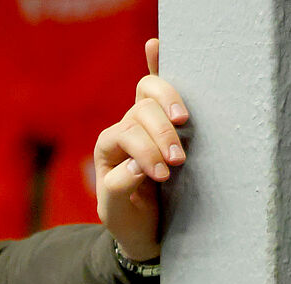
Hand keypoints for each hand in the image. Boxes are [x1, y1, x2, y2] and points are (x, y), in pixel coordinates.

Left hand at [94, 37, 188, 262]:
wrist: (145, 231)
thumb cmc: (129, 222)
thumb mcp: (116, 214)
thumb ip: (118, 189)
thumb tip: (139, 164)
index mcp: (107, 150)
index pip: (124, 134)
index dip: (144, 149)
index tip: (162, 174)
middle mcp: (124, 131)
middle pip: (140, 111)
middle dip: (161, 134)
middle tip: (177, 162)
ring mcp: (144, 123)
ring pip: (152, 96)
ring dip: (170, 109)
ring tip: (183, 131)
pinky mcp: (165, 122)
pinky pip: (156, 86)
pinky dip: (157, 63)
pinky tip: (155, 44)